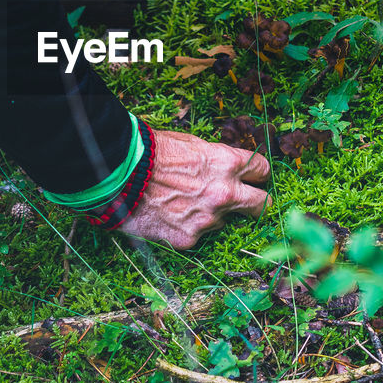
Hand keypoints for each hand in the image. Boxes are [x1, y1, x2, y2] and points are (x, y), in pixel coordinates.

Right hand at [117, 130, 270, 248]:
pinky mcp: (189, 239)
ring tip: (182, 203)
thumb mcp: (190, 143)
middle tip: (249, 204)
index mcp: (227, 164)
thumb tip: (224, 166)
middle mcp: (225, 194)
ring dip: (211, 214)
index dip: (258, 173)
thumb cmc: (152, 152)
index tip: (254, 177)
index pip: (262, 170)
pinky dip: (186, 227)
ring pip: (223, 221)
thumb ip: (215, 157)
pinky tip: (167, 216)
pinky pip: (196, 235)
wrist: (120, 175)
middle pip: (262, 205)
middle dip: (258, 203)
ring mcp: (208, 219)